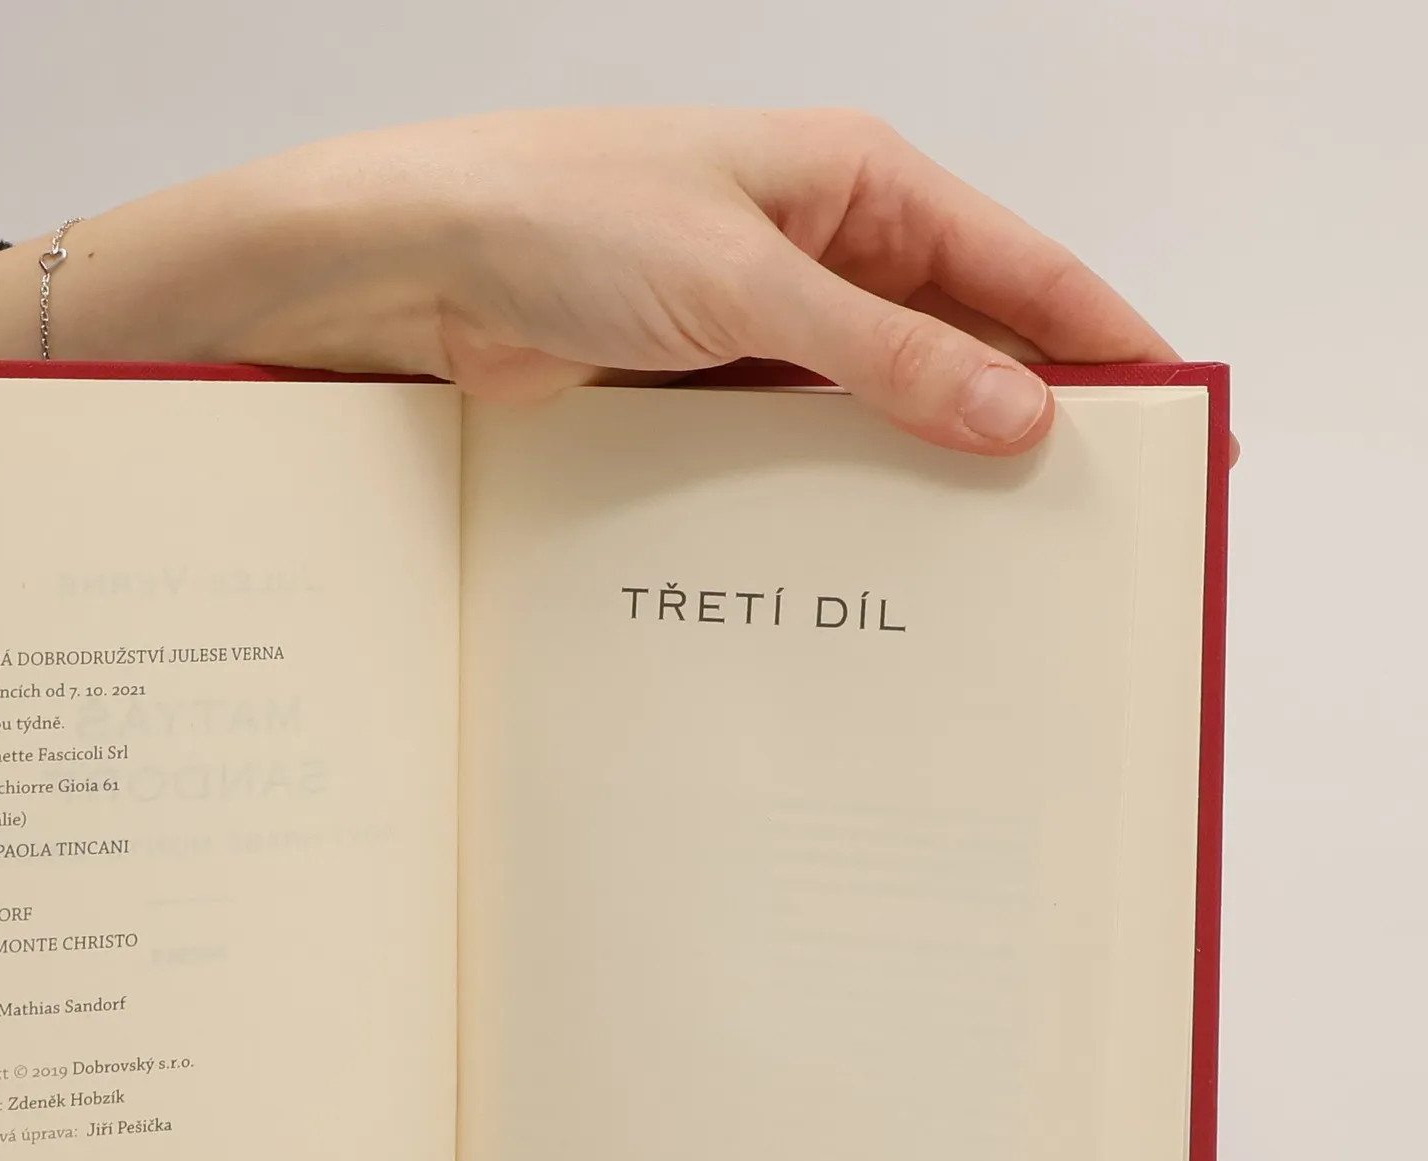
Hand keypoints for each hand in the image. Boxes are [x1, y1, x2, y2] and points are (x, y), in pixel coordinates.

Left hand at [0, 108, 1203, 457]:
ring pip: (877, 411)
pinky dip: (832, 494)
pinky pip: (792, 451)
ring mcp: (756, 332)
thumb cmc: (558, 216)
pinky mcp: (695, 397)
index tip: (1167, 423)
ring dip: (922, 474)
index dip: (1102, 343)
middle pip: (958, 345)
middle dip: (1021, 425)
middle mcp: (818, 253)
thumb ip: (886, 354)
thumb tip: (1012, 412)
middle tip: (1087, 520)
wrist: (407, 267)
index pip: (1017, 268)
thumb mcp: (746, 282)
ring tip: (990, 562)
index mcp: (854, 183)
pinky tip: (868, 555)